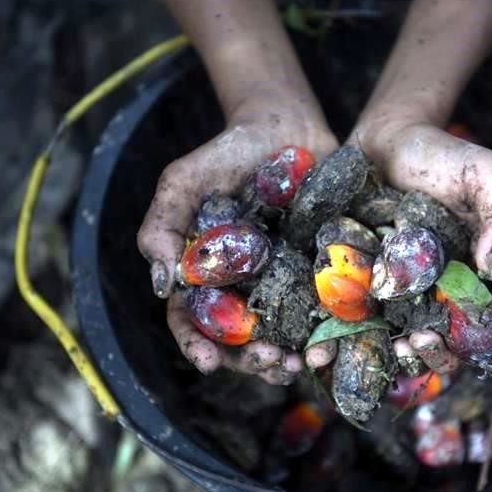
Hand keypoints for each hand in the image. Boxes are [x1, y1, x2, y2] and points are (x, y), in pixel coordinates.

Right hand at [138, 99, 337, 382]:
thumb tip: (162, 284)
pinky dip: (324, 332)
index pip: (193, 321)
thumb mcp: (183, 182)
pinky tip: (328, 342)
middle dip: (251, 360)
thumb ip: (163, 227)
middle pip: (240, 340)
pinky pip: (321, 311)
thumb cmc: (226, 153)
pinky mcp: (319, 274)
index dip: (198, 346)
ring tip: (298, 364)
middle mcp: (242, 287)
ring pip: (281, 335)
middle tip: (269, 362)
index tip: (208, 363)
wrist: (287, 126)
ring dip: (287, 357)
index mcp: (204, 276)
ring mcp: (282, 283)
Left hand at [306, 117, 491, 373]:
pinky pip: (380, 334)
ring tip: (405, 343)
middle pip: (473, 342)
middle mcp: (458, 290)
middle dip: (456, 351)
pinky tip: (364, 343)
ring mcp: (418, 299)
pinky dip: (372, 348)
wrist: (376, 146)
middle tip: (431, 337)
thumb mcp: (480, 171)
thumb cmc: (437, 154)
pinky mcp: (378, 299)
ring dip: (421, 358)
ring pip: (429, 349)